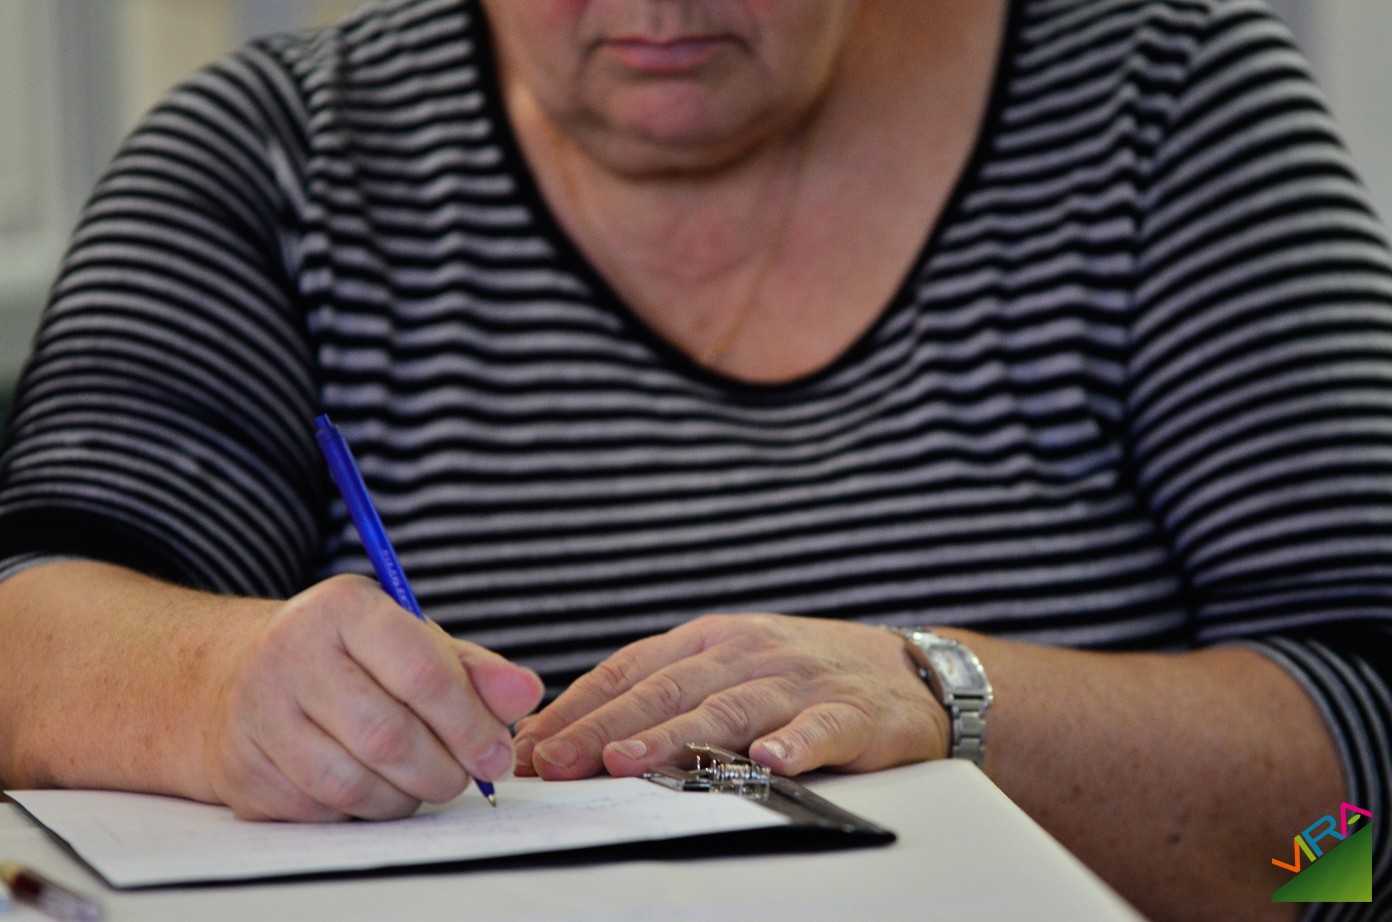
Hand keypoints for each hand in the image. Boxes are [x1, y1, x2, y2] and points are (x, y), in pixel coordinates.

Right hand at [203, 575, 542, 820]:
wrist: (243, 674)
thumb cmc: (350, 657)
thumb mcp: (412, 641)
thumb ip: (472, 670)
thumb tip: (525, 692)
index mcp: (344, 609)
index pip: (420, 671)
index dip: (470, 722)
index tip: (498, 754)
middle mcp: (291, 654)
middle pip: (387, 736)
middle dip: (444, 768)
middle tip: (466, 775)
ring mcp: (259, 714)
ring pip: (354, 784)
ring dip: (406, 795)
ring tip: (423, 778)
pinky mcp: (244, 770)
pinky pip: (324, 812)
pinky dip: (364, 811)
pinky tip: (374, 785)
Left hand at [512, 614, 946, 779]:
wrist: (908, 671)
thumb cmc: (801, 675)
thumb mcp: (729, 667)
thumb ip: (665, 693)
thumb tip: (576, 734)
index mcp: (710, 640)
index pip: (630, 670)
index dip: (579, 707)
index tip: (532, 744)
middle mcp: (746, 653)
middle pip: (666, 690)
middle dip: (604, 727)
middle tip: (556, 761)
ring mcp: (797, 681)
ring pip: (727, 710)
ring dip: (673, 736)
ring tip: (627, 762)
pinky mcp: (850, 713)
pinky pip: (819, 730)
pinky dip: (794, 745)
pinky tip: (770, 763)